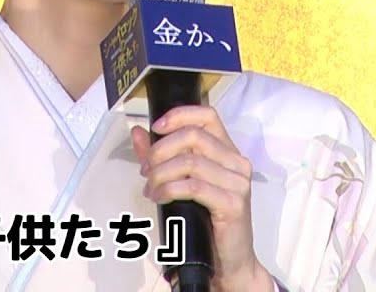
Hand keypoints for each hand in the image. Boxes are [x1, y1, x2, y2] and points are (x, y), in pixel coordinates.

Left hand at [131, 105, 275, 290]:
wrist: (229, 260)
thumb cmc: (206, 220)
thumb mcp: (180, 182)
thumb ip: (160, 155)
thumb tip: (138, 131)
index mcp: (228, 151)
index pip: (208, 115)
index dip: (179, 115)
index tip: (156, 127)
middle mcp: (237, 162)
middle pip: (193, 136)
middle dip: (161, 149)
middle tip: (146, 169)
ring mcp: (238, 183)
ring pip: (190, 162)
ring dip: (161, 173)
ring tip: (150, 188)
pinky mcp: (233, 204)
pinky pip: (193, 187)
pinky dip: (169, 190)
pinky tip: (159, 197)